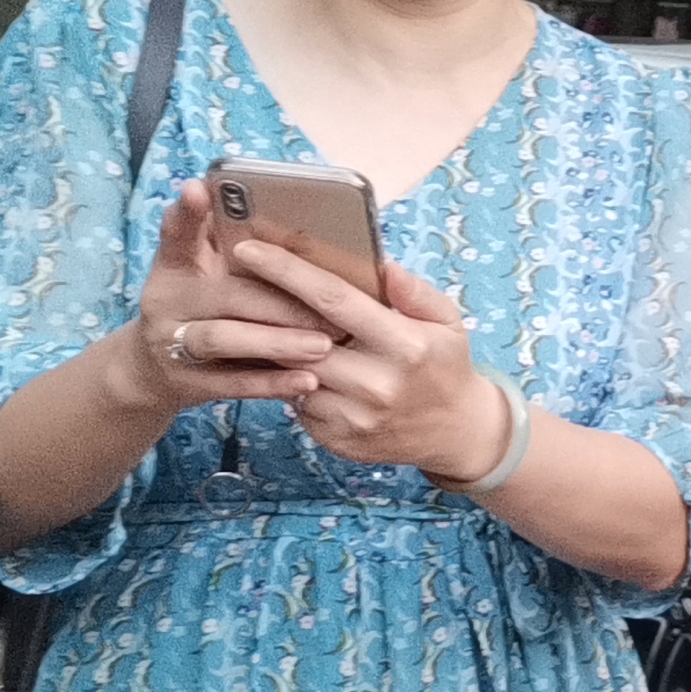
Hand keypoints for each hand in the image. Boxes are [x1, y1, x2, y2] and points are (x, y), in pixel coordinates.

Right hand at [118, 182, 335, 417]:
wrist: (150, 371)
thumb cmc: (200, 310)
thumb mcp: (202, 275)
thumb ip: (230, 248)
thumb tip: (292, 217)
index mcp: (174, 267)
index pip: (177, 234)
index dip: (186, 213)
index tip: (199, 188)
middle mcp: (166, 301)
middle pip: (223, 294)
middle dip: (277, 302)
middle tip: (328, 311)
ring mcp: (171, 344)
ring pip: (223, 339)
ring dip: (276, 342)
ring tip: (322, 346)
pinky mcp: (186, 383)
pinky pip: (232, 383)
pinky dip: (271, 384)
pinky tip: (308, 382)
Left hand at [232, 238, 510, 480]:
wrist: (456, 432)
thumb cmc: (444, 365)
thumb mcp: (447, 321)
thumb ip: (414, 291)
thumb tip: (381, 265)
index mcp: (404, 345)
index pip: (332, 299)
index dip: (285, 271)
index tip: (247, 250)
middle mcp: (377, 384)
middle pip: (297, 339)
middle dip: (261, 310)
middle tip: (234, 286)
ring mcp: (355, 417)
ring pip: (290, 374)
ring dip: (273, 350)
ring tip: (261, 326)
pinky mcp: (339, 441)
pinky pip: (298, 405)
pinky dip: (291, 383)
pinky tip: (296, 368)